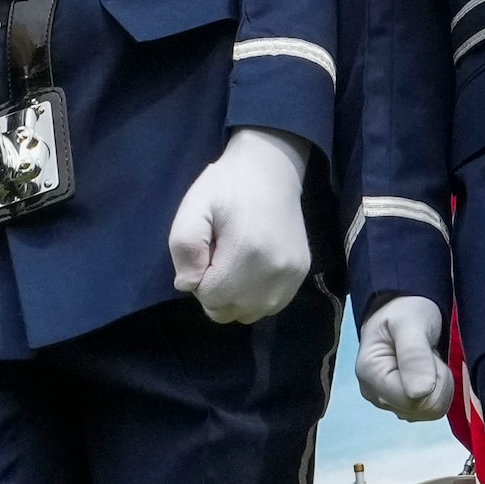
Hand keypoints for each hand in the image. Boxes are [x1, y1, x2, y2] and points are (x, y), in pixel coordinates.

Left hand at [166, 129, 313, 324]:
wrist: (271, 170)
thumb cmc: (227, 187)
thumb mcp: (194, 206)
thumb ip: (184, 246)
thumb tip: (188, 285)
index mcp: (246, 254)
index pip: (210, 298)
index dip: (199, 280)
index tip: (206, 252)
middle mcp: (274, 272)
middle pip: (229, 311)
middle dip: (216, 291)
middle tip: (218, 256)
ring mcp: (291, 276)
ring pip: (250, 313)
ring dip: (235, 297)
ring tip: (235, 262)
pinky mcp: (301, 274)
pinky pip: (271, 305)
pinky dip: (255, 296)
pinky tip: (252, 268)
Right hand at [358, 296, 452, 421]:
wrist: (403, 308)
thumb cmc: (405, 310)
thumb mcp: (411, 323)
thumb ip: (414, 356)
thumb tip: (420, 393)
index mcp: (370, 373)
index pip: (411, 400)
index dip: (431, 381)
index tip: (429, 353)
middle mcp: (375, 393)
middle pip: (420, 408)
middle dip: (436, 381)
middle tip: (430, 354)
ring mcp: (388, 401)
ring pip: (429, 412)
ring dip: (440, 386)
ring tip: (429, 360)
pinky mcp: (402, 404)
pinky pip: (430, 410)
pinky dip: (439, 391)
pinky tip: (429, 371)